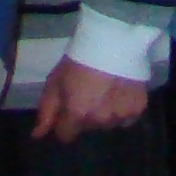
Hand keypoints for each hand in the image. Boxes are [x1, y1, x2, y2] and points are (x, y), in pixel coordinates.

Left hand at [32, 59, 148, 144]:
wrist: (113, 40)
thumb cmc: (79, 58)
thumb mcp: (55, 80)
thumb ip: (46, 111)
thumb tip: (38, 135)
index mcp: (77, 114)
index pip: (66, 136)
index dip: (64, 123)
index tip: (68, 108)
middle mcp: (99, 121)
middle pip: (87, 128)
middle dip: (85, 116)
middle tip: (88, 93)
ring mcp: (120, 116)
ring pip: (107, 124)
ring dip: (104, 114)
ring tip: (106, 92)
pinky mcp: (138, 109)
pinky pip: (126, 118)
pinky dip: (122, 110)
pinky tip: (120, 93)